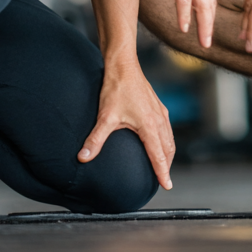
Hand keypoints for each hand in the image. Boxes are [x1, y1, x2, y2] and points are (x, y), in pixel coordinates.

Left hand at [77, 59, 175, 189]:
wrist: (123, 65)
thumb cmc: (116, 88)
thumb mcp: (105, 116)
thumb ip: (95, 139)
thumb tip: (82, 158)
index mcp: (149, 125)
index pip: (158, 155)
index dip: (162, 172)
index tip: (167, 186)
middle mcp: (158, 119)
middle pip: (168, 148)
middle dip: (167, 165)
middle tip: (164, 180)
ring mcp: (160, 111)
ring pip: (169, 138)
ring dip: (168, 153)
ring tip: (164, 165)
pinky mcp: (158, 105)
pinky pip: (167, 128)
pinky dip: (167, 140)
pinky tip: (160, 141)